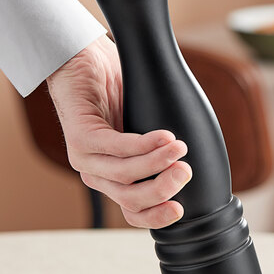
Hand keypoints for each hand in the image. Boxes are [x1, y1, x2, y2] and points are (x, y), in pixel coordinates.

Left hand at [46, 35, 191, 227]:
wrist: (84, 57)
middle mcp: (96, 173)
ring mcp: (84, 157)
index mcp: (113, 178)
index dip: (157, 216)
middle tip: (186, 171)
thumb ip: (162, 150)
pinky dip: (142, 144)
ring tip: (180, 148)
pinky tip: (163, 136)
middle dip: (163, 188)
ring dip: (156, 163)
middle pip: (131, 199)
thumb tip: (194, 162)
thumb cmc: (116, 91)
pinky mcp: (79, 135)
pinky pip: (115, 147)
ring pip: (124, 174)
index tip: (180, 209)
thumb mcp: (145, 127)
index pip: (134, 211)